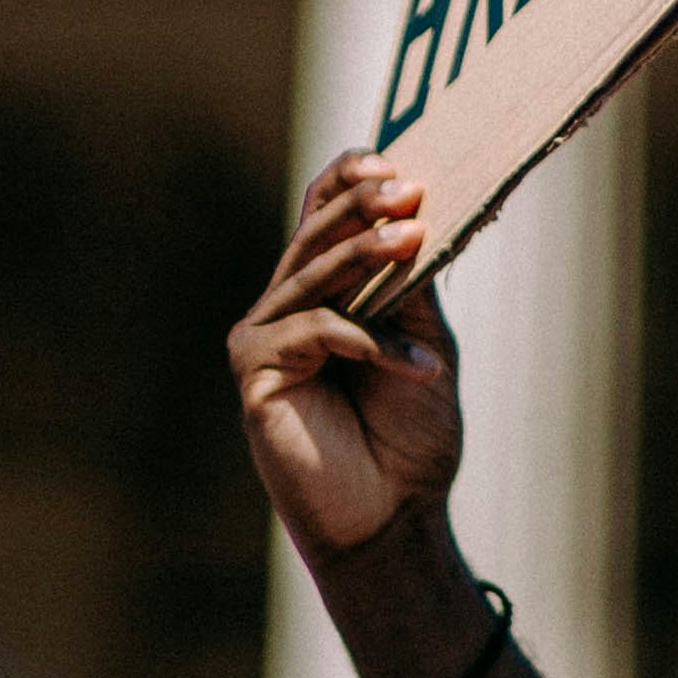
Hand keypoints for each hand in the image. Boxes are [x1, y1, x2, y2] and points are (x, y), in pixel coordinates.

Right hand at [229, 154, 462, 570]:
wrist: (393, 516)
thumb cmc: (408, 435)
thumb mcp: (423, 341)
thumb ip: (412, 284)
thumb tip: (418, 211)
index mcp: (322, 292)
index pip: (322, 213)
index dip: (350, 179)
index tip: (396, 160)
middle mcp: (284, 307)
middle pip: (314, 234)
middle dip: (363, 206)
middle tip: (410, 190)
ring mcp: (263, 339)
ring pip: (313, 275)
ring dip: (369, 254)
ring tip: (417, 238)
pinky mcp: (254, 373)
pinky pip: (313, 332)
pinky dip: (369, 340)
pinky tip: (416, 366)